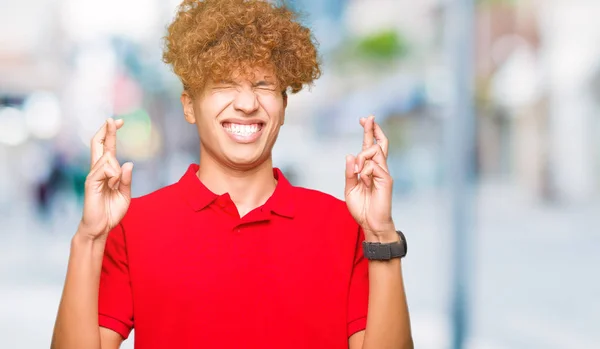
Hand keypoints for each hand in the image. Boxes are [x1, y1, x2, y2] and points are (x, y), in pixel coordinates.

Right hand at [78, 118, 133, 240]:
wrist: (100, 227)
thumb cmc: (111, 211)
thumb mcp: (124, 194)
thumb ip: (126, 180)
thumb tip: (129, 163)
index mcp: (106, 171)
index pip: (107, 147)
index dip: (111, 133)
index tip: (118, 121)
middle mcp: (97, 170)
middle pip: (98, 144)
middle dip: (106, 131)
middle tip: (113, 119)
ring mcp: (93, 175)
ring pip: (108, 158)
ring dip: (117, 171)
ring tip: (114, 186)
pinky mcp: (90, 182)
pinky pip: (105, 169)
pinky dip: (113, 176)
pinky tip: (111, 186)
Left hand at [345, 116, 395, 240]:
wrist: (370, 223)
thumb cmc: (362, 207)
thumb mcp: (350, 188)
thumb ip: (350, 172)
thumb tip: (350, 155)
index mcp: (369, 169)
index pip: (370, 146)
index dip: (369, 132)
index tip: (364, 119)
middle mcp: (378, 168)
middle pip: (379, 143)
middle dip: (373, 128)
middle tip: (368, 117)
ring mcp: (383, 173)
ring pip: (373, 151)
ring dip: (361, 158)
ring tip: (357, 173)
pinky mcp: (386, 179)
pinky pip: (373, 166)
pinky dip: (364, 171)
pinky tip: (364, 181)